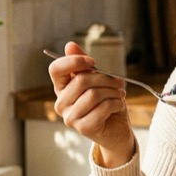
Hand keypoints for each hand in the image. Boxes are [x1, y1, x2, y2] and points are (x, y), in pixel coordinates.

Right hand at [47, 41, 136, 166]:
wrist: (116, 130)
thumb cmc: (105, 103)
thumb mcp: (97, 80)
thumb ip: (84, 64)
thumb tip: (70, 45)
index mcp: (61, 88)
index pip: (56, 69)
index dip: (74, 61)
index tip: (93, 62)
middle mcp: (61, 103)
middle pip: (81, 80)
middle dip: (105, 79)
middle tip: (118, 82)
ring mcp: (69, 117)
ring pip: (93, 94)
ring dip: (113, 92)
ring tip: (120, 95)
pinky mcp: (82, 128)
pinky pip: (102, 108)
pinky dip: (116, 104)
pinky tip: (119, 106)